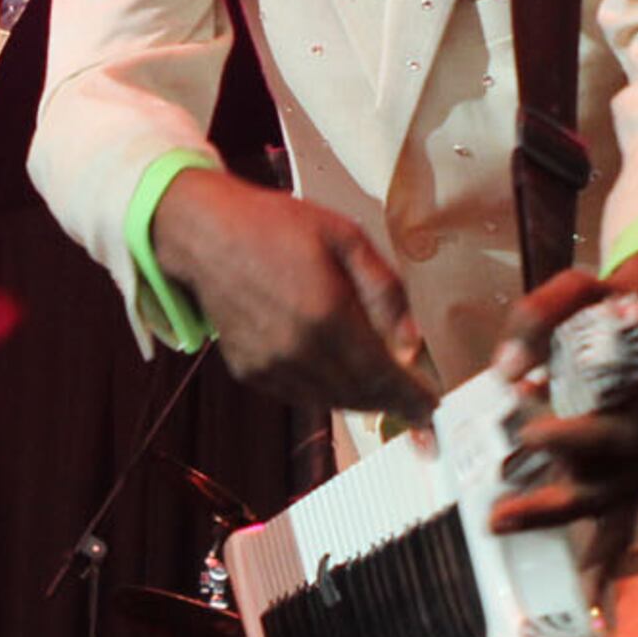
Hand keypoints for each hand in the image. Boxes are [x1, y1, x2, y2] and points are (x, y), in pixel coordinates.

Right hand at [148, 169, 435, 417]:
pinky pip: (302, 396)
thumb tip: (412, 340)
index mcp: (327, 315)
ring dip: (362, 399)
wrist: (207, 236)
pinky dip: (327, 392)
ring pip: (332, 401)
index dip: (411, 398)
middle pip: (361, 395)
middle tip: (413, 401)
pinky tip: (338, 372)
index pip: (383, 376)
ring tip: (381, 387)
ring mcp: (272, 366)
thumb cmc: (275, 227)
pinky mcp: (252, 372)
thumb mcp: (346, 238)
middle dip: (392, 401)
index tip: (430, 408)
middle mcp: (299, 350)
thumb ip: (385, 290)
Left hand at [486, 251, 637, 551]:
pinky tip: (588, 594)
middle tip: (500, 511)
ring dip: (559, 521)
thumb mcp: (579, 288)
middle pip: (612, 477)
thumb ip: (540, 316)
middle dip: (555, 499)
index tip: (530, 432)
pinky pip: (627, 522)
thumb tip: (504, 371)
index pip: (617, 422)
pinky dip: (608, 557)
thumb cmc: (610, 306)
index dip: (575, 436)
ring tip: (506, 529)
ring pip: (612, 504)